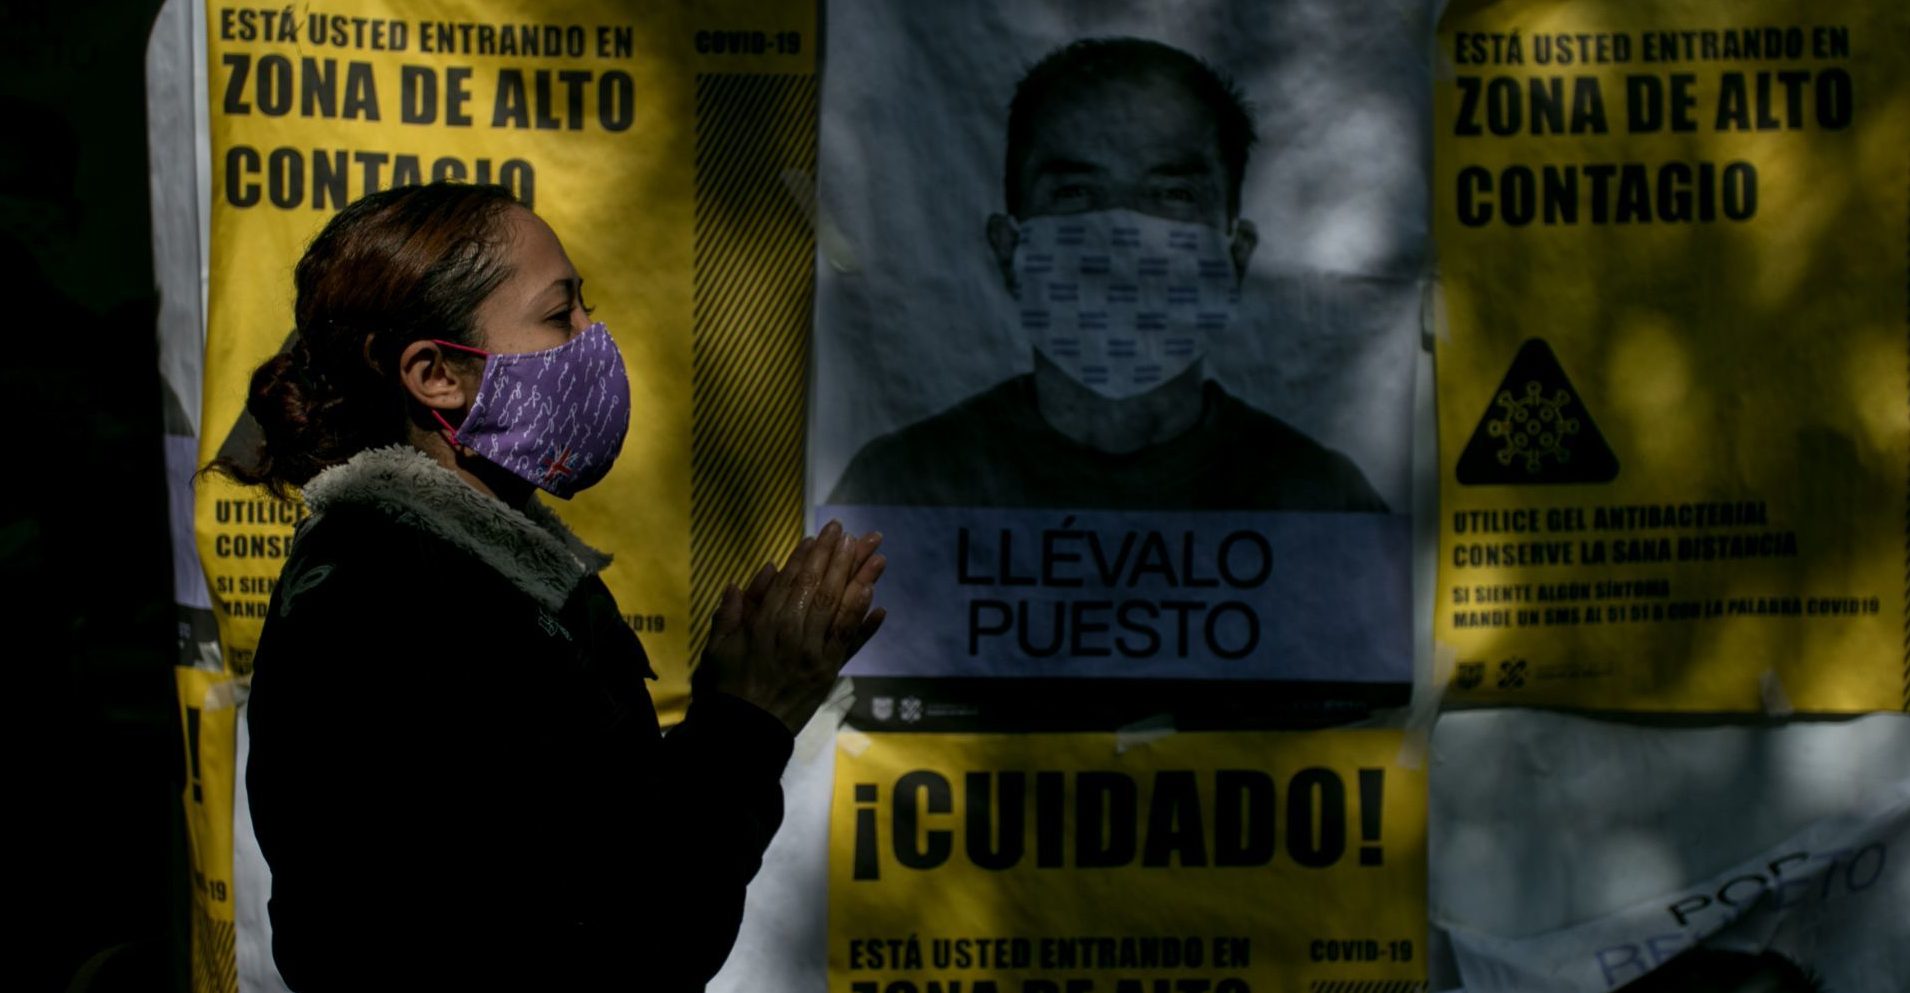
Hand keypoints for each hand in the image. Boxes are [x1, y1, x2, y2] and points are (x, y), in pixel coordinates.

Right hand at [698, 520, 887, 733]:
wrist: (745, 731)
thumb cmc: (728, 686)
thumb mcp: (718, 646)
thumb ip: (732, 611)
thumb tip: (753, 577)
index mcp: (766, 623)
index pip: (792, 581)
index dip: (808, 556)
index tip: (821, 535)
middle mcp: (794, 634)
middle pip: (822, 588)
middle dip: (838, 557)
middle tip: (852, 533)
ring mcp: (815, 654)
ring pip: (841, 609)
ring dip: (861, 580)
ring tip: (877, 556)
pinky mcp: (829, 673)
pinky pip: (851, 643)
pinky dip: (866, 624)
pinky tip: (880, 604)